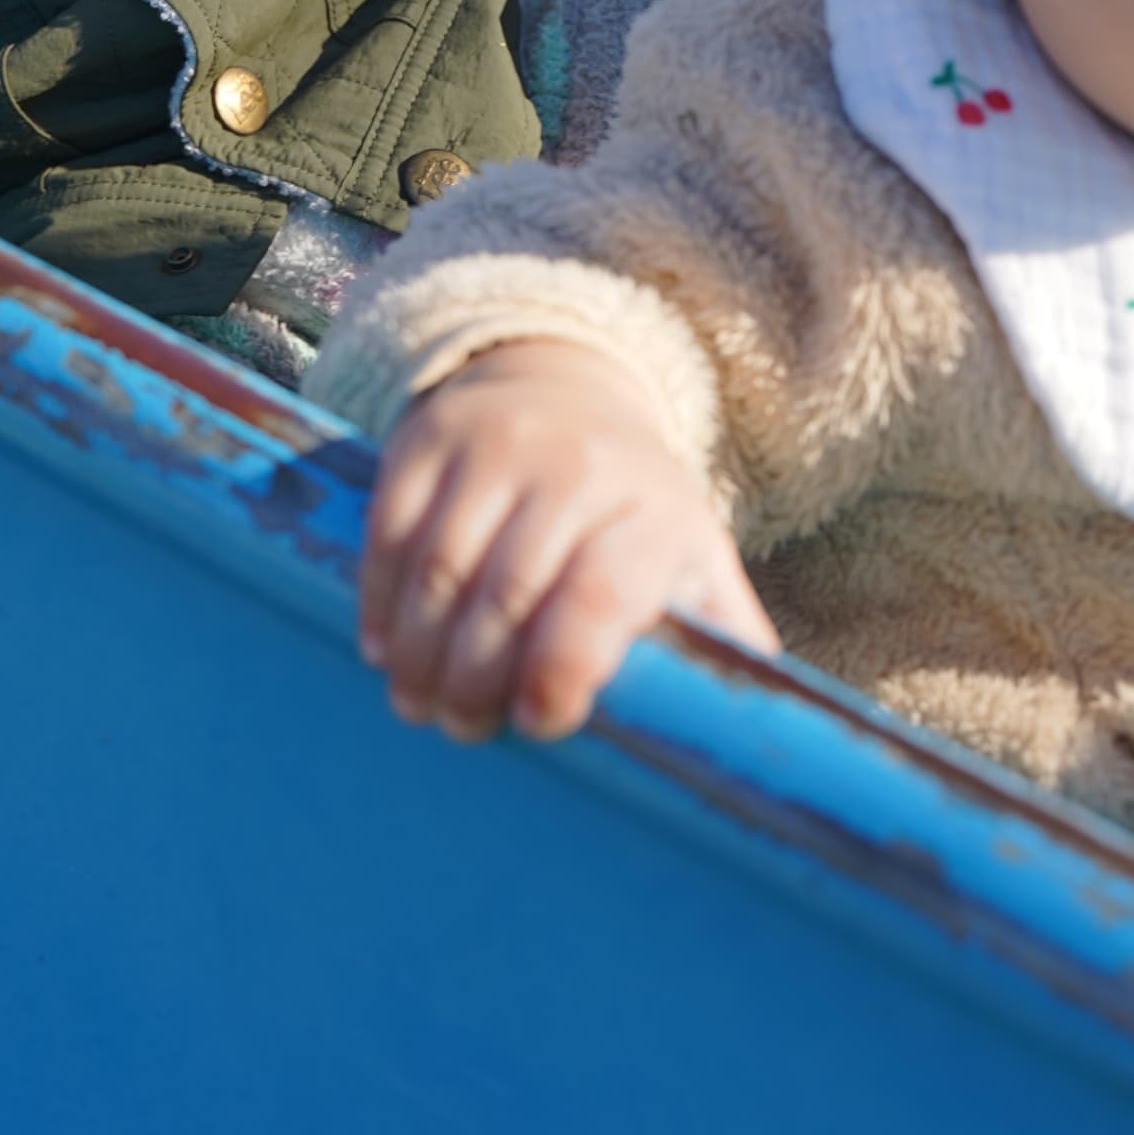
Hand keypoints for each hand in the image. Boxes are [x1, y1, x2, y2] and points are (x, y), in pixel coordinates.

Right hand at [359, 339, 776, 742]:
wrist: (566, 394)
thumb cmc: (634, 514)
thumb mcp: (695, 563)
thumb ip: (723, 643)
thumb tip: (755, 740)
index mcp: (655, 512)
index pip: (602, 595)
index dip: (563, 668)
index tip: (537, 722)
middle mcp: (578, 467)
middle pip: (507, 595)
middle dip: (475, 680)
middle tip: (463, 729)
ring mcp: (497, 445)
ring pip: (440, 570)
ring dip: (420, 653)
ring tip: (419, 701)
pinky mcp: (429, 437)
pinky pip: (391, 532)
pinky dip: (379, 600)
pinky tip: (384, 646)